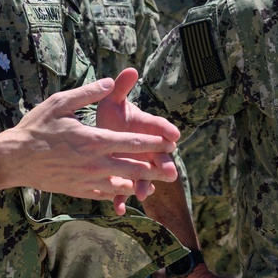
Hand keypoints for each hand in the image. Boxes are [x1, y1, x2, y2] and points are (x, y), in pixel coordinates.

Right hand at [0, 76, 177, 207]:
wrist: (14, 159)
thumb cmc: (36, 128)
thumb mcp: (60, 102)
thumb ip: (88, 93)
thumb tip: (110, 81)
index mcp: (94, 140)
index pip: (132, 142)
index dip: (154, 142)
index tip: (170, 142)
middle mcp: (95, 163)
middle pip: (134, 167)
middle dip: (155, 168)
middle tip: (172, 168)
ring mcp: (87, 180)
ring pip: (122, 184)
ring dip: (140, 183)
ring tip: (155, 183)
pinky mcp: (79, 191)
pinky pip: (105, 194)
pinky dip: (118, 192)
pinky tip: (125, 190)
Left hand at [96, 68, 179, 212]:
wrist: (104, 134)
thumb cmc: (114, 115)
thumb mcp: (114, 100)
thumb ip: (122, 87)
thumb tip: (130, 69)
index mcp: (148, 128)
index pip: (162, 129)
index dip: (167, 131)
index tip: (174, 135)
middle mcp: (148, 149)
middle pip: (160, 158)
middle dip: (164, 165)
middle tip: (169, 172)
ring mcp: (138, 165)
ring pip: (145, 177)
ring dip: (145, 185)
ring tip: (143, 193)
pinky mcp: (124, 177)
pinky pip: (124, 190)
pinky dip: (122, 199)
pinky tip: (118, 207)